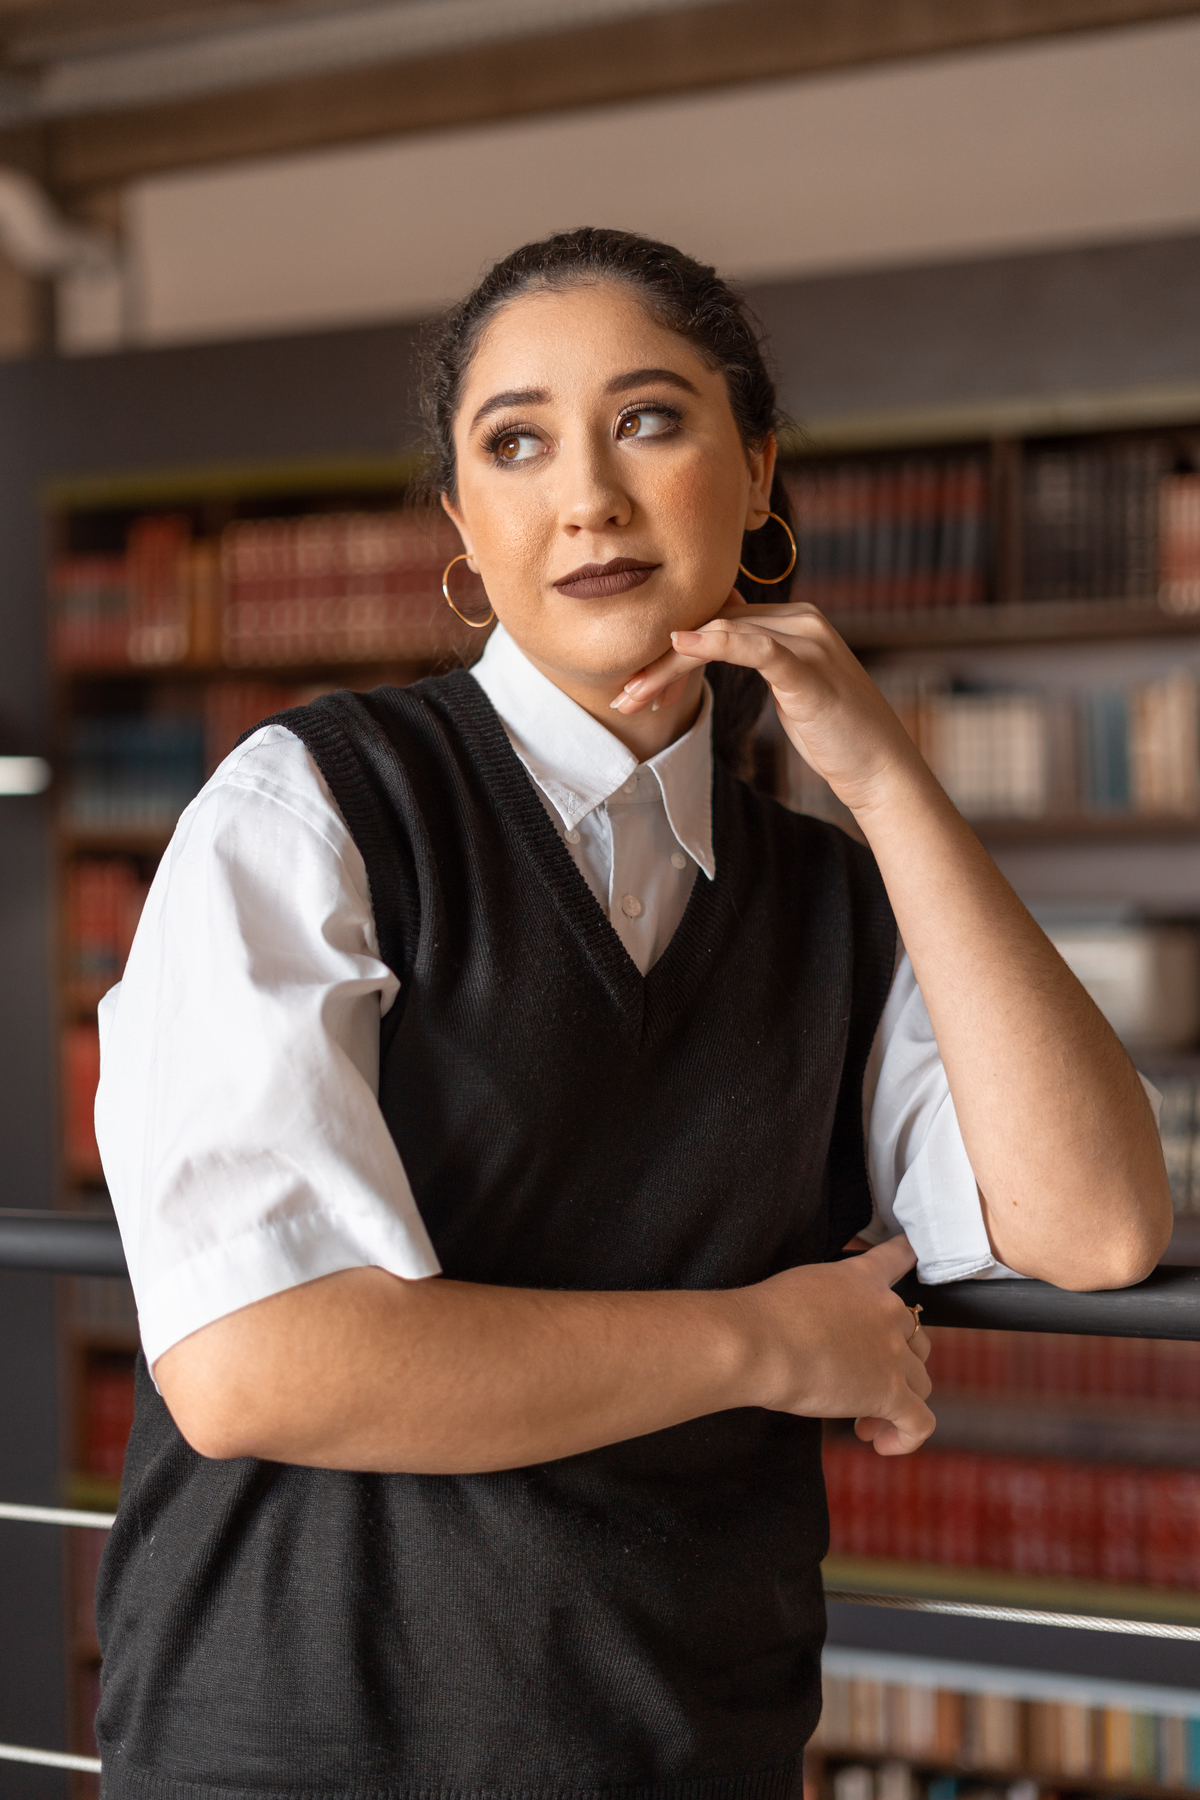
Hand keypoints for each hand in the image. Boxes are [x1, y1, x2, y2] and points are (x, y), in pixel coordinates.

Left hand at [613, 600, 926, 818]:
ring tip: (634, 696)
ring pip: (721, 637)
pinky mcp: (807, 669)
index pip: (719, 623)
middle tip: (624, 697)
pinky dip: (713, 644)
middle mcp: (801, 620)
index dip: (673, 652)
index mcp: (794, 621)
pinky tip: (679, 645)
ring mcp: (807, 641)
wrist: (881, 769)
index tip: (640, 689)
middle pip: (714, 628)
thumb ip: (761, 660)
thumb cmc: (836, 736)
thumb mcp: (792, 690)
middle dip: (662, 663)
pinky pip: (754, 647)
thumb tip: (717, 648)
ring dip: (670, 668)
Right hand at [739, 1234, 933, 1456]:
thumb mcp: (800, 1286)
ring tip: (862, 1420)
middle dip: (895, 1364)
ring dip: (896, 1403)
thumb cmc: (764, 1317)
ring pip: (921, 1383)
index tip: (913, 1256)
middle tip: (861, 1383)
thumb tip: (822, 1328)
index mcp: (863, 1279)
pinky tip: (880, 1442)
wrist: (759, 1343)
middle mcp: (887, 1311)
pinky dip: (906, 1438)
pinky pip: (920, 1423)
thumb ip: (828, 1299)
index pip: (899, 1258)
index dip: (909, 1259)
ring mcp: (893, 1353)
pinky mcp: (891, 1393)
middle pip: (916, 1338)